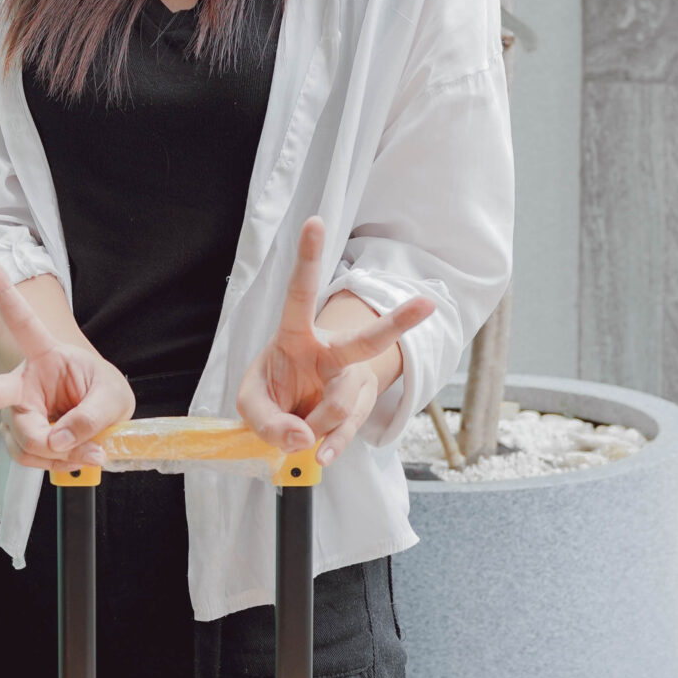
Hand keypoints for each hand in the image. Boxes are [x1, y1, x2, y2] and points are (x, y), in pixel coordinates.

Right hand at [0, 257, 134, 467]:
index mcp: (46, 357)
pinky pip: (29, 458)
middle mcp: (24, 384)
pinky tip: (73, 454)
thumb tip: (56, 441)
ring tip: (89, 449)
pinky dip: (56, 463)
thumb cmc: (105, 395)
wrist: (104, 423)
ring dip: (58, 453)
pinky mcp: (19, 438)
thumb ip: (89, 418)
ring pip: (24, 442)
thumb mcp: (113, 399)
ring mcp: (18, 413)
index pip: (22, 321)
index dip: (3, 291)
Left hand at [237, 218, 434, 466]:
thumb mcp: (250, 403)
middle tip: (428, 305)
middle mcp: (329, 353)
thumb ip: (265, 419)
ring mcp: (347, 384)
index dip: (308, 260)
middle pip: (364, 342)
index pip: (301, 294)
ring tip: (297, 433)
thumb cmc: (271, 395)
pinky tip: (324, 455)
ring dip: (315, 423)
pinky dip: (332, 445)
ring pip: (344, 401)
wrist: (290, 421)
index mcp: (296, 335)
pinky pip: (347, 429)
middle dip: (397, 323)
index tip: (315, 222)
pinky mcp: (354, 411)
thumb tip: (303, 439)